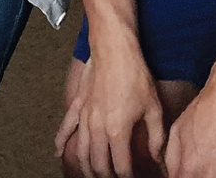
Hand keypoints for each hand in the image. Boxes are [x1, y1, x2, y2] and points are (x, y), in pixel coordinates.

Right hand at [56, 48, 165, 177]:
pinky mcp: (77, 106)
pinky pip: (65, 128)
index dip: (127, 177)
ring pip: (81, 151)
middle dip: (106, 176)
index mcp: (118, 131)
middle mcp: (98, 128)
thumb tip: (156, 157)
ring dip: (86, 167)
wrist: (114, 50)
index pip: (121, 167)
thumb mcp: (154, 109)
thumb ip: (156, 138)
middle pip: (98, 164)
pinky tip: (58, 153)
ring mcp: (84, 117)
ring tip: (93, 175)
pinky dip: (60, 143)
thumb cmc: (135, 76)